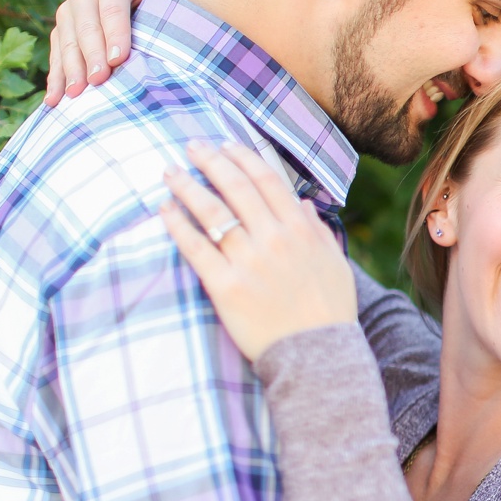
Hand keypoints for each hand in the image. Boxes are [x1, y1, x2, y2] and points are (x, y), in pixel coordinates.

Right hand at [44, 0, 183, 106]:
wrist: (143, 3)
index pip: (111, 8)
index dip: (114, 33)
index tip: (118, 59)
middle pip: (85, 27)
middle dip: (90, 55)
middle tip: (97, 80)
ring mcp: (69, 13)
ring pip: (66, 42)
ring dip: (69, 69)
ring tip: (75, 94)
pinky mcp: (61, 31)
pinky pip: (55, 55)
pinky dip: (56, 78)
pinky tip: (55, 100)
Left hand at [159, 143, 357, 363]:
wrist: (317, 356)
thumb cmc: (329, 311)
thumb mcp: (336, 265)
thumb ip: (318, 231)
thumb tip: (301, 202)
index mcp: (301, 231)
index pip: (267, 179)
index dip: (243, 156)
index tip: (225, 144)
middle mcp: (274, 239)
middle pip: (235, 187)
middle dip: (209, 160)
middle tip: (190, 146)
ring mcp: (248, 262)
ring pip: (211, 211)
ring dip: (186, 185)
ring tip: (169, 171)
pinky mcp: (225, 287)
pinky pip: (195, 247)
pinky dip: (177, 224)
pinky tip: (164, 209)